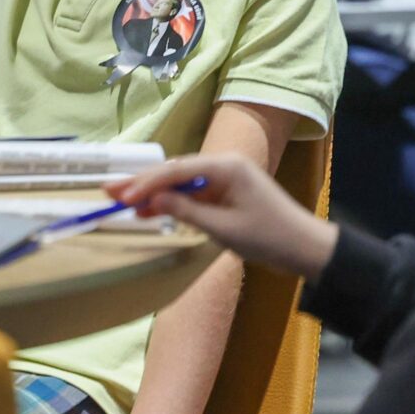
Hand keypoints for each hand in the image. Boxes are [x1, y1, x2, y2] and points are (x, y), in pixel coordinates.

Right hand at [103, 153, 336, 280]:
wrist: (305, 248)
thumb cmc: (269, 237)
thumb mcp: (223, 228)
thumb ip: (186, 211)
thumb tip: (153, 199)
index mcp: (226, 166)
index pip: (177, 170)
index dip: (146, 183)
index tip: (122, 196)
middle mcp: (225, 165)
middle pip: (176, 171)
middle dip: (143, 183)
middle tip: (110, 191)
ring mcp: (226, 178)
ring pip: (181, 182)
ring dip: (154, 193)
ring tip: (122, 202)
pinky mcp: (227, 193)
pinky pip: (193, 193)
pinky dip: (172, 202)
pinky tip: (150, 210)